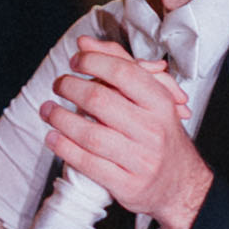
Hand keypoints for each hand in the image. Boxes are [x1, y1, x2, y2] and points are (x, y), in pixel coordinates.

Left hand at [42, 34, 212, 228]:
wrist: (181, 184)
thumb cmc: (160, 135)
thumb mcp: (151, 98)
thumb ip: (119, 66)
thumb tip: (84, 44)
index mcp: (161, 104)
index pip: (124, 73)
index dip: (94, 62)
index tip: (76, 61)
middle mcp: (152, 130)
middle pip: (101, 100)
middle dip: (70, 87)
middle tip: (59, 84)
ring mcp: (140, 160)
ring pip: (90, 134)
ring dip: (60, 118)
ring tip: (47, 110)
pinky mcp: (127, 184)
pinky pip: (88, 164)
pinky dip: (64, 148)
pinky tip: (53, 137)